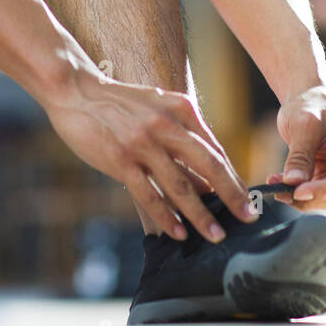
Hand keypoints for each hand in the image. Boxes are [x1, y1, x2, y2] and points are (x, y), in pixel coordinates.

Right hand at [44, 69, 255, 240]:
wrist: (76, 91)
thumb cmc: (119, 104)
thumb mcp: (158, 108)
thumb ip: (182, 137)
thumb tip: (205, 179)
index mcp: (181, 109)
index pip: (215, 149)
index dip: (234, 177)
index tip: (248, 199)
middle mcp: (166, 124)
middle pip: (208, 166)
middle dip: (232, 196)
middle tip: (248, 218)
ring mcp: (143, 143)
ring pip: (181, 185)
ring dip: (201, 214)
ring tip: (216, 235)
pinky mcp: (120, 159)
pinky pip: (149, 195)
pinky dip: (166, 217)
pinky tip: (177, 232)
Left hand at [269, 86, 325, 211]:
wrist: (308, 102)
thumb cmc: (310, 106)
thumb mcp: (303, 126)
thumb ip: (300, 156)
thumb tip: (293, 183)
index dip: (323, 190)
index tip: (296, 193)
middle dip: (310, 197)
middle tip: (279, 192)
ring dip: (303, 199)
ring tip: (276, 185)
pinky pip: (323, 197)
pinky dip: (302, 195)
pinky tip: (282, 184)